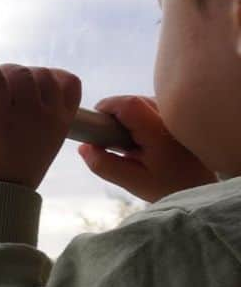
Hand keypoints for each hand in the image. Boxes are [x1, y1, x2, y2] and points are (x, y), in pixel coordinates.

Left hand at [0, 58, 81, 188]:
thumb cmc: (9, 173)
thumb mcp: (36, 142)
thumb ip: (32, 115)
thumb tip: (8, 89)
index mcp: (62, 124)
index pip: (69, 83)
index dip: (50, 75)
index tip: (33, 83)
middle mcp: (48, 117)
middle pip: (41, 74)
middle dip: (22, 72)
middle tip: (4, 83)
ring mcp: (25, 116)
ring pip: (20, 74)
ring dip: (5, 71)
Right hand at [77, 96, 214, 202]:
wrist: (203, 186)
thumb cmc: (169, 186)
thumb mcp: (133, 182)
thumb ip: (105, 166)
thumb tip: (84, 147)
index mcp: (158, 131)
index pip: (128, 104)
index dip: (107, 107)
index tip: (96, 124)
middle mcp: (171, 116)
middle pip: (134, 100)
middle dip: (116, 115)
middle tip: (113, 141)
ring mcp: (179, 113)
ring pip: (144, 102)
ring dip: (130, 117)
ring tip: (132, 143)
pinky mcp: (182, 114)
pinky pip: (154, 106)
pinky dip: (143, 117)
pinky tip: (147, 138)